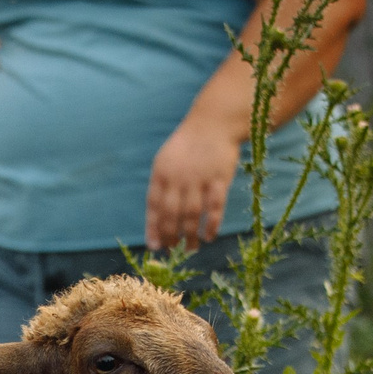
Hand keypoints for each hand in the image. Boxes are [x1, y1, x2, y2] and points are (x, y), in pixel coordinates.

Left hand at [146, 115, 243, 250]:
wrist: (213, 123)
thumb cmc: (188, 145)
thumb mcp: (166, 160)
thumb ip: (162, 186)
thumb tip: (157, 220)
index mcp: (161, 173)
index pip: (154, 206)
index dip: (153, 228)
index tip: (154, 246)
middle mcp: (178, 177)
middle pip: (171, 214)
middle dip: (170, 236)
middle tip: (173, 250)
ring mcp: (199, 178)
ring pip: (192, 215)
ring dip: (190, 235)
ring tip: (190, 248)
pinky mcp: (219, 179)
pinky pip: (215, 207)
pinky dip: (212, 224)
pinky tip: (209, 236)